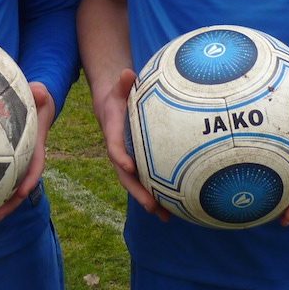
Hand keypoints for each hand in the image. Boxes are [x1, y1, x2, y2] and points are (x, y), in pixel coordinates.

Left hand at [0, 81, 55, 221]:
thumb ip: (39, 93)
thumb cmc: (35, 100)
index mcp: (35, 147)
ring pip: (4, 189)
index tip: (22, 192)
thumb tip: (40, 91)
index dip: (29, 180)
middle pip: (18, 188)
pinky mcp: (0, 163)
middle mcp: (24, 160)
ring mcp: (13, 164)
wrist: (33, 105)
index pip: (35, 166)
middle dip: (8, 204)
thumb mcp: (39, 95)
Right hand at [96, 68, 168, 218]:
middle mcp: (121, 153)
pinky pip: (149, 181)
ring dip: (151, 202)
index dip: (121, 158)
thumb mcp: (118, 88)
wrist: (112, 108)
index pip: (115, 149)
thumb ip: (123, 83)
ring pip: (138, 185)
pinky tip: (176, 207)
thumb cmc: (118, 96)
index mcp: (114, 136)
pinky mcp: (139, 165)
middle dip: (138, 193)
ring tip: (167, 216)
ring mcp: (130, 162)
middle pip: (127, 177)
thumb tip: (127, 73)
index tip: (129, 165)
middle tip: (151, 206)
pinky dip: (160, 195)